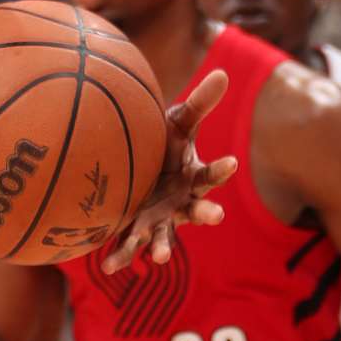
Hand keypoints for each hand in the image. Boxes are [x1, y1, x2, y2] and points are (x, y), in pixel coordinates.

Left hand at [102, 68, 235, 273]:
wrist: (138, 168)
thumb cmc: (163, 144)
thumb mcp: (180, 122)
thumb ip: (199, 103)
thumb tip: (223, 72)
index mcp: (193, 178)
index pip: (212, 174)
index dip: (222, 169)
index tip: (233, 162)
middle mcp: (181, 204)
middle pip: (198, 211)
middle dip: (206, 213)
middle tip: (216, 216)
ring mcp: (160, 220)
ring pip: (164, 236)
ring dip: (161, 246)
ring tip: (159, 256)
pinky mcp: (136, 230)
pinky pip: (128, 246)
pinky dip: (119, 257)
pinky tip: (107, 268)